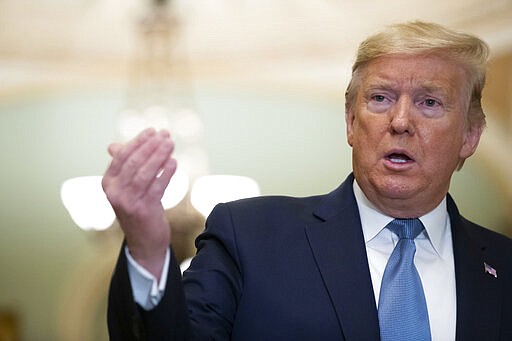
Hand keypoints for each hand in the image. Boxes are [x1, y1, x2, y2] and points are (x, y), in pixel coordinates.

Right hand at [102, 128, 176, 278]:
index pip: (122, 156)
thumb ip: (123, 166)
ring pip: (145, 173)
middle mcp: (115, 192)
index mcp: (108, 183)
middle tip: (165, 135)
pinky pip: (157, 187)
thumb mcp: (127, 188)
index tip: (153, 131)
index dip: (138, 141)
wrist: (144, 241)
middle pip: (134, 162)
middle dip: (151, 146)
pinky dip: (166, 173)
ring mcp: (128, 202)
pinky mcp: (144, 210)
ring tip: (170, 144)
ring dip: (159, 156)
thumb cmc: (137, 208)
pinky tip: (173, 162)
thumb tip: (113, 145)